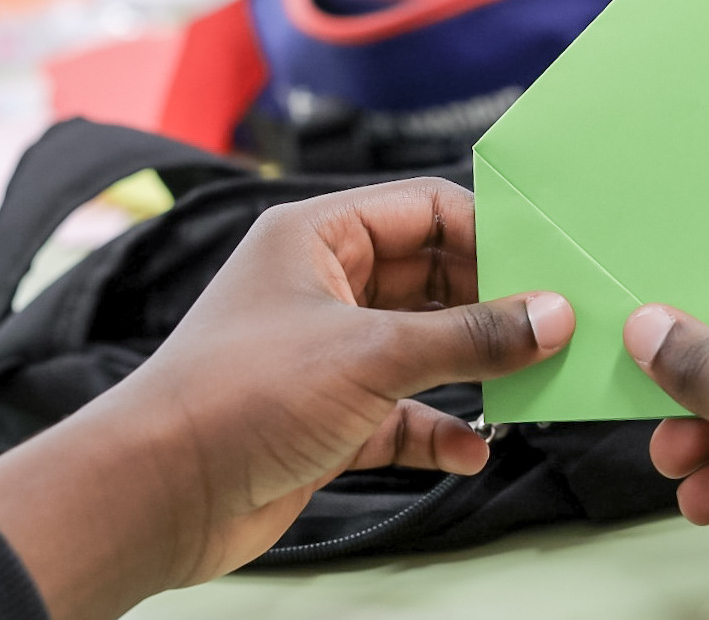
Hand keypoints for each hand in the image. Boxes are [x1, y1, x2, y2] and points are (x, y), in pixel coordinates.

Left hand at [0, 178, 574, 619]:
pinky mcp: (329, 414)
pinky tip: (472, 449)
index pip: (424, 211)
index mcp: (319, 238)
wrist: (157, 497)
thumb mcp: (370, 355)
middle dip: (488, 307)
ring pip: (422, 347)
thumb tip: (551, 316)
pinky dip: (437, 428)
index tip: (544, 270)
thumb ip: (468, 336)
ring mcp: (328, 353)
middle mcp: (325, 287)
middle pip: (431, 279)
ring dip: (470, 370)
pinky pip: (403, 410)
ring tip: (528, 385)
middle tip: (549, 330)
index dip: (486, 234)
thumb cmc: (239, 396)